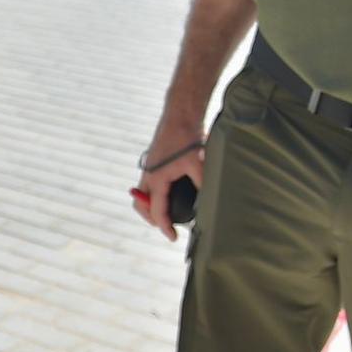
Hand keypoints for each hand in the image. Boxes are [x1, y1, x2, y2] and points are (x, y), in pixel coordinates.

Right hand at [131, 120, 205, 241]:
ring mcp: (149, 168)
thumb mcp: (199, 163)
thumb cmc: (189, 137)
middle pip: (141, 206)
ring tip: (165, 214)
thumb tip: (210, 202)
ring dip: (149, 207)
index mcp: (157, 179)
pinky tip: (168, 193)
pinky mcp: (153, 161)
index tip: (173, 238)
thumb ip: (203, 184)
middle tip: (168, 227)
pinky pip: (146, 185)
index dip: (165, 227)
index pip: (157, 211)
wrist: (180, 114)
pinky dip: (152, 195)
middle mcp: (148, 175)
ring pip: (141, 196)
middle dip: (151, 219)